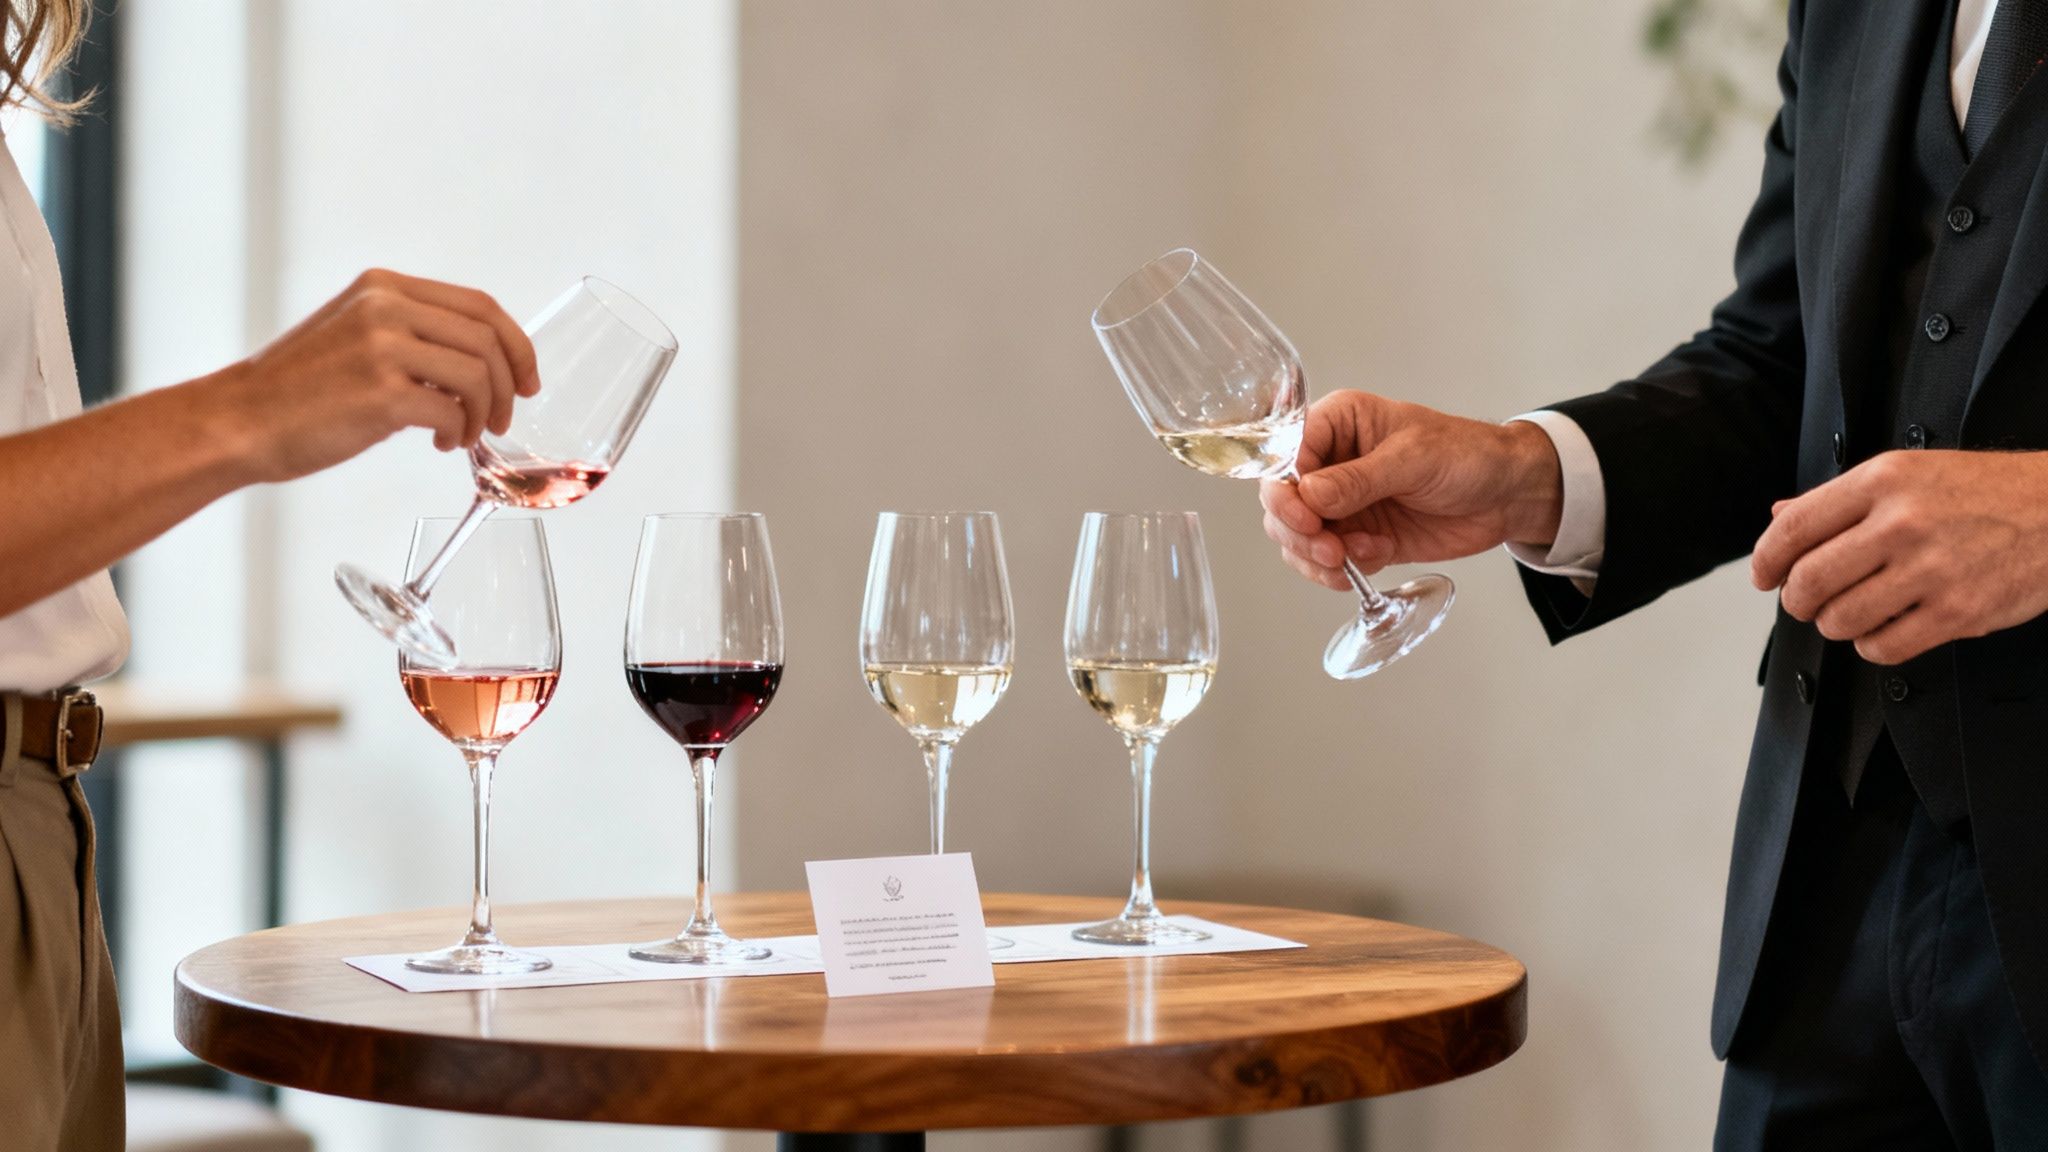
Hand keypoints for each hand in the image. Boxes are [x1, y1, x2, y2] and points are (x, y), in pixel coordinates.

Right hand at [199, 268, 540, 481]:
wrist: (238, 421)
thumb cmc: (296, 390)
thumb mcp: (354, 334)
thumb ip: (410, 334)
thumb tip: (475, 363)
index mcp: (384, 287)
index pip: (481, 305)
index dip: (517, 345)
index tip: (527, 379)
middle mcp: (386, 308)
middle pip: (489, 340)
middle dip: (510, 386)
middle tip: (500, 419)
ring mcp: (383, 347)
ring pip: (479, 376)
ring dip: (484, 414)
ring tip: (464, 435)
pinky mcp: (381, 393)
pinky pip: (453, 412)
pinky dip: (459, 433)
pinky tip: (441, 443)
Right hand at [1260, 391, 1564, 589]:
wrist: (1508, 495)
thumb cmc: (1468, 455)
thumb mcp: (1414, 459)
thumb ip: (1359, 479)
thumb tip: (1309, 494)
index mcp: (1337, 423)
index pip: (1285, 455)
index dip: (1285, 490)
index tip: (1305, 518)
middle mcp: (1330, 462)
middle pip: (1281, 501)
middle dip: (1298, 531)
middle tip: (1330, 549)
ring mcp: (1341, 503)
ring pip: (1295, 536)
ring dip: (1318, 556)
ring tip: (1355, 557)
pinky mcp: (1356, 537)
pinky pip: (1324, 561)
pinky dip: (1338, 571)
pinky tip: (1372, 559)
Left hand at [1752, 449, 2047, 663]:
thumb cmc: (1985, 491)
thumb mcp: (1908, 473)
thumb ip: (1840, 499)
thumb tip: (1778, 515)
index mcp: (1882, 481)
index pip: (1793, 527)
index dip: (1765, 559)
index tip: (1763, 576)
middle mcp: (1902, 522)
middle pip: (1809, 580)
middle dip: (1797, 600)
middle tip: (1806, 601)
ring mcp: (1931, 569)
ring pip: (1840, 619)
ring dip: (1835, 624)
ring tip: (1852, 612)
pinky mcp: (1958, 611)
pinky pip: (1883, 647)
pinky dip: (1871, 646)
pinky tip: (1883, 630)